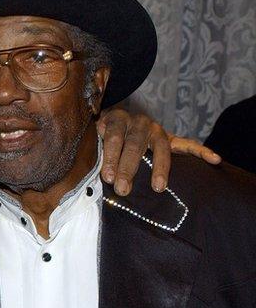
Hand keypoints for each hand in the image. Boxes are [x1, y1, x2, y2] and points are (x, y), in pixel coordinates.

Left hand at [97, 109, 219, 195]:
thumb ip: (94, 150)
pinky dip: (201, 151)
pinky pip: (187, 144)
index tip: (107, 177)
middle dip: (128, 168)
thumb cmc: (102, 136)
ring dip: (159, 168)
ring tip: (158, 188)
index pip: (113, 138)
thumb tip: (92, 175)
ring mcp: (156, 129)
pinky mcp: (169, 137)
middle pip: (134, 144)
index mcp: (116, 119)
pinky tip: (214, 159)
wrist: (116, 120)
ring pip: (160, 147)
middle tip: (123, 189)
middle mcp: (137, 121)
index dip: (110, 157)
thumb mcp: (93, 138)